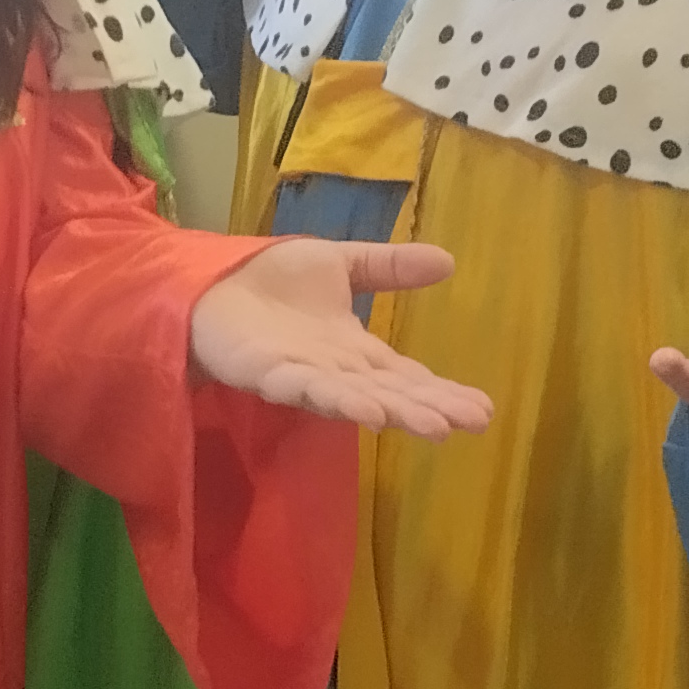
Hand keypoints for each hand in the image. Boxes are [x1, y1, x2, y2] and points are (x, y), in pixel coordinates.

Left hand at [189, 240, 492, 438]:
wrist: (206, 280)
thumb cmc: (269, 280)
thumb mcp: (340, 263)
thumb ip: (388, 268)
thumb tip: (449, 261)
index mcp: (354, 350)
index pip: (406, 375)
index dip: (442, 391)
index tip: (483, 410)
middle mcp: (335, 371)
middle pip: (389, 393)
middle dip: (429, 408)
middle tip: (473, 423)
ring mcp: (301, 375)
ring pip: (354, 398)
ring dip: (392, 412)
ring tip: (430, 427)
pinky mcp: (264, 373)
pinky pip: (303, 389)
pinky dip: (335, 399)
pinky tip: (366, 411)